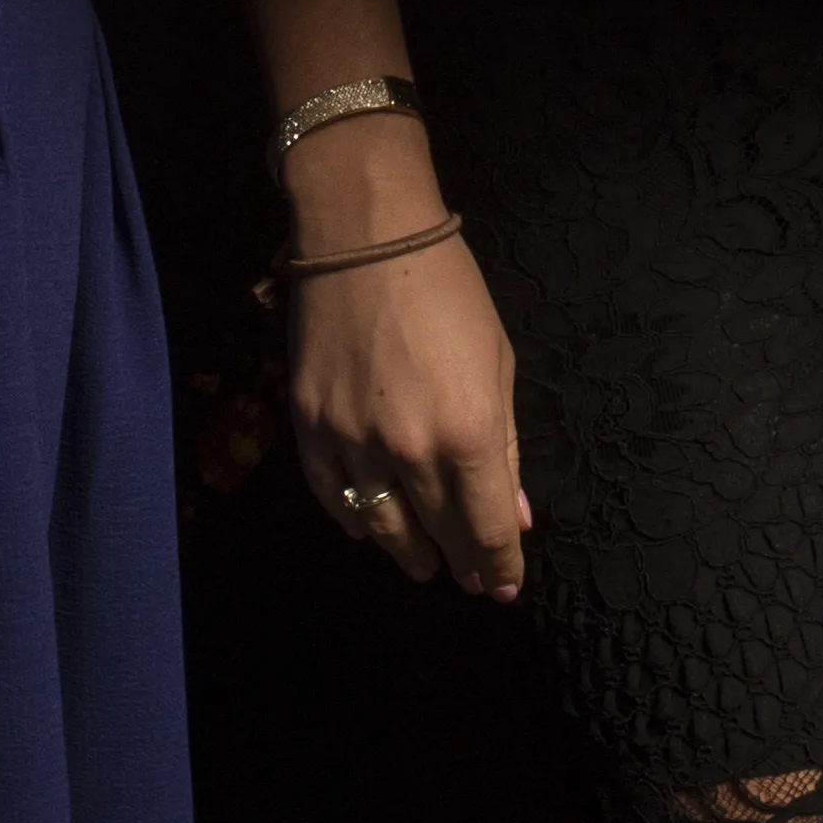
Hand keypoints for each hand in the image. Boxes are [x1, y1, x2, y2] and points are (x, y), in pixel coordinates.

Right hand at [287, 228, 530, 598]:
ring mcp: (350, 443)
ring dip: (408, 553)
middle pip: (438, 534)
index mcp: (466, 433)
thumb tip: (514, 517)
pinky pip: (331, 497)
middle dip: (461, 562)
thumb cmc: (448, 291)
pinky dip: (353, 521)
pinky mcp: (308, 428)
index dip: (499, 563)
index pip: (487, 527)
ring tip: (424, 564)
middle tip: (471, 579)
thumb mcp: (497, 364)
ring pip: (381, 528)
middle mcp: (408, 451)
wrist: (365, 236)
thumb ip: (505, 448)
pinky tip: (369, 529)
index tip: (504, 586)